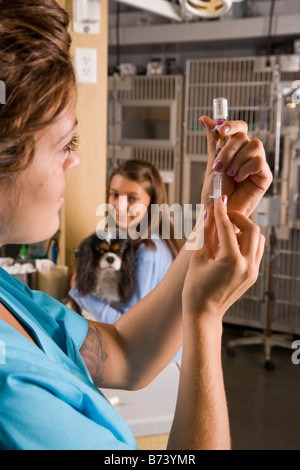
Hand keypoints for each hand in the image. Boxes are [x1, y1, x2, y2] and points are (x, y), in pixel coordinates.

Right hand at [182, 196, 264, 321]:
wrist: (204, 314)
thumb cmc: (196, 288)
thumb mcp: (197, 258)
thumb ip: (205, 233)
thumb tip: (209, 213)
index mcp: (231, 261)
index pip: (227, 228)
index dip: (221, 211)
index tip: (218, 200)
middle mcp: (247, 265)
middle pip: (252, 229)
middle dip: (238, 218)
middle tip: (224, 214)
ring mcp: (252, 271)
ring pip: (258, 239)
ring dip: (245, 229)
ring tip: (228, 230)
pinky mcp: (253, 275)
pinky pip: (255, 251)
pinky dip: (247, 241)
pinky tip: (231, 243)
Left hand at [200, 117, 272, 216]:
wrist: (218, 212)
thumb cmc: (215, 193)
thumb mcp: (212, 164)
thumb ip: (213, 142)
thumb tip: (205, 119)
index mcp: (235, 150)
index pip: (239, 128)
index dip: (231, 124)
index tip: (221, 129)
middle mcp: (247, 155)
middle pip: (243, 136)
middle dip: (228, 149)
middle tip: (219, 166)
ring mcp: (257, 164)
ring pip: (254, 145)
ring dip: (237, 160)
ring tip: (230, 175)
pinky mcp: (264, 176)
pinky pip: (259, 161)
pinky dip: (245, 169)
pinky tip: (239, 180)